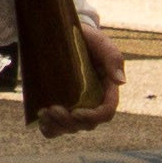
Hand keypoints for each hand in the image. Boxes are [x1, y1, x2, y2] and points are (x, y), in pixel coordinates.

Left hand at [34, 20, 125, 136]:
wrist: (63, 33)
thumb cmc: (87, 39)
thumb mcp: (101, 43)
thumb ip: (113, 58)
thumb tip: (121, 81)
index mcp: (106, 90)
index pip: (105, 112)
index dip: (92, 117)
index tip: (76, 112)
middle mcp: (92, 102)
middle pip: (86, 124)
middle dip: (70, 122)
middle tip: (53, 109)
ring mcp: (75, 105)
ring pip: (70, 128)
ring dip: (57, 126)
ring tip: (43, 113)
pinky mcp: (59, 105)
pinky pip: (56, 127)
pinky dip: (49, 129)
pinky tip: (40, 120)